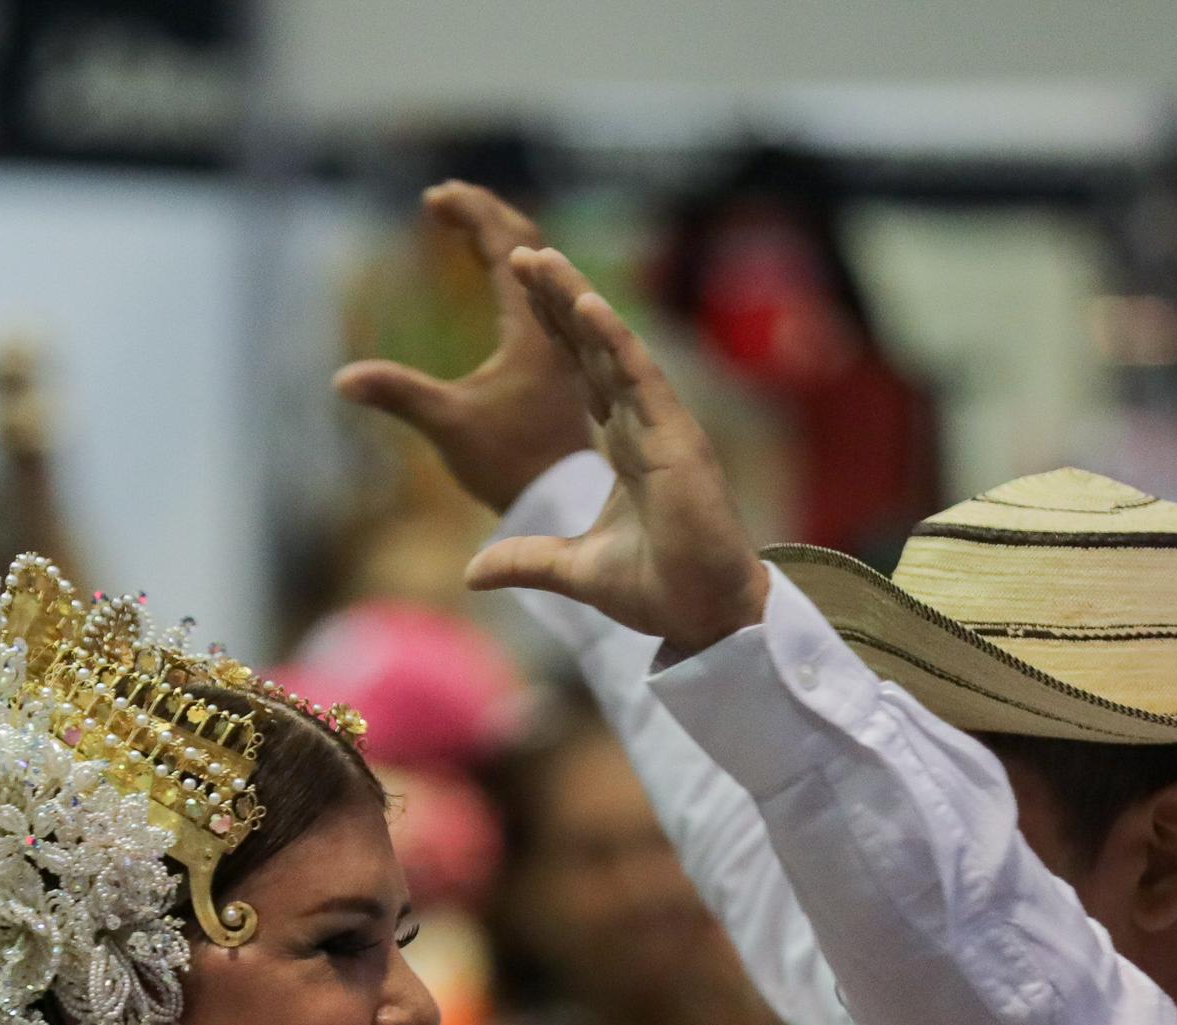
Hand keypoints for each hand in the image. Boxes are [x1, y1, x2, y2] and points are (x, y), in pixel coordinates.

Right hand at [334, 182, 591, 514]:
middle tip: (446, 200)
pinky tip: (497, 284)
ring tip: (465, 229)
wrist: (568, 503)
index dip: (471, 214)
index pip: (507, 246)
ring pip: (538, 271)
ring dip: (501, 242)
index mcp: (534, 327)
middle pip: (528, 244)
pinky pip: (540, 298)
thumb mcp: (450, 426)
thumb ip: (399, 395)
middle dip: (485, 216)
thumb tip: (342, 380)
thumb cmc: (514, 466)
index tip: (435, 197)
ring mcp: (563, 342)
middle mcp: (555, 325)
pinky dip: (513, 274)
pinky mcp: (561, 362)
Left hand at [462, 247, 767, 662]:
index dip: (557, 333)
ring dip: (577, 301)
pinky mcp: (678, 439)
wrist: (704, 617)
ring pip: (615, 349)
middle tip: (525, 256)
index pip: (586, 376)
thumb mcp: (573, 570)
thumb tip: (471, 573)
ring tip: (542, 259)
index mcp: (627, 446)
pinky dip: (613, 340)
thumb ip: (525, 560)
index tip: (525, 295)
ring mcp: (664, 427)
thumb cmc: (657, 590)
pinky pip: (641, 378)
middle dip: (560, 300)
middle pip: (596, 349)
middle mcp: (645, 426)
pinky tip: (585, 305)